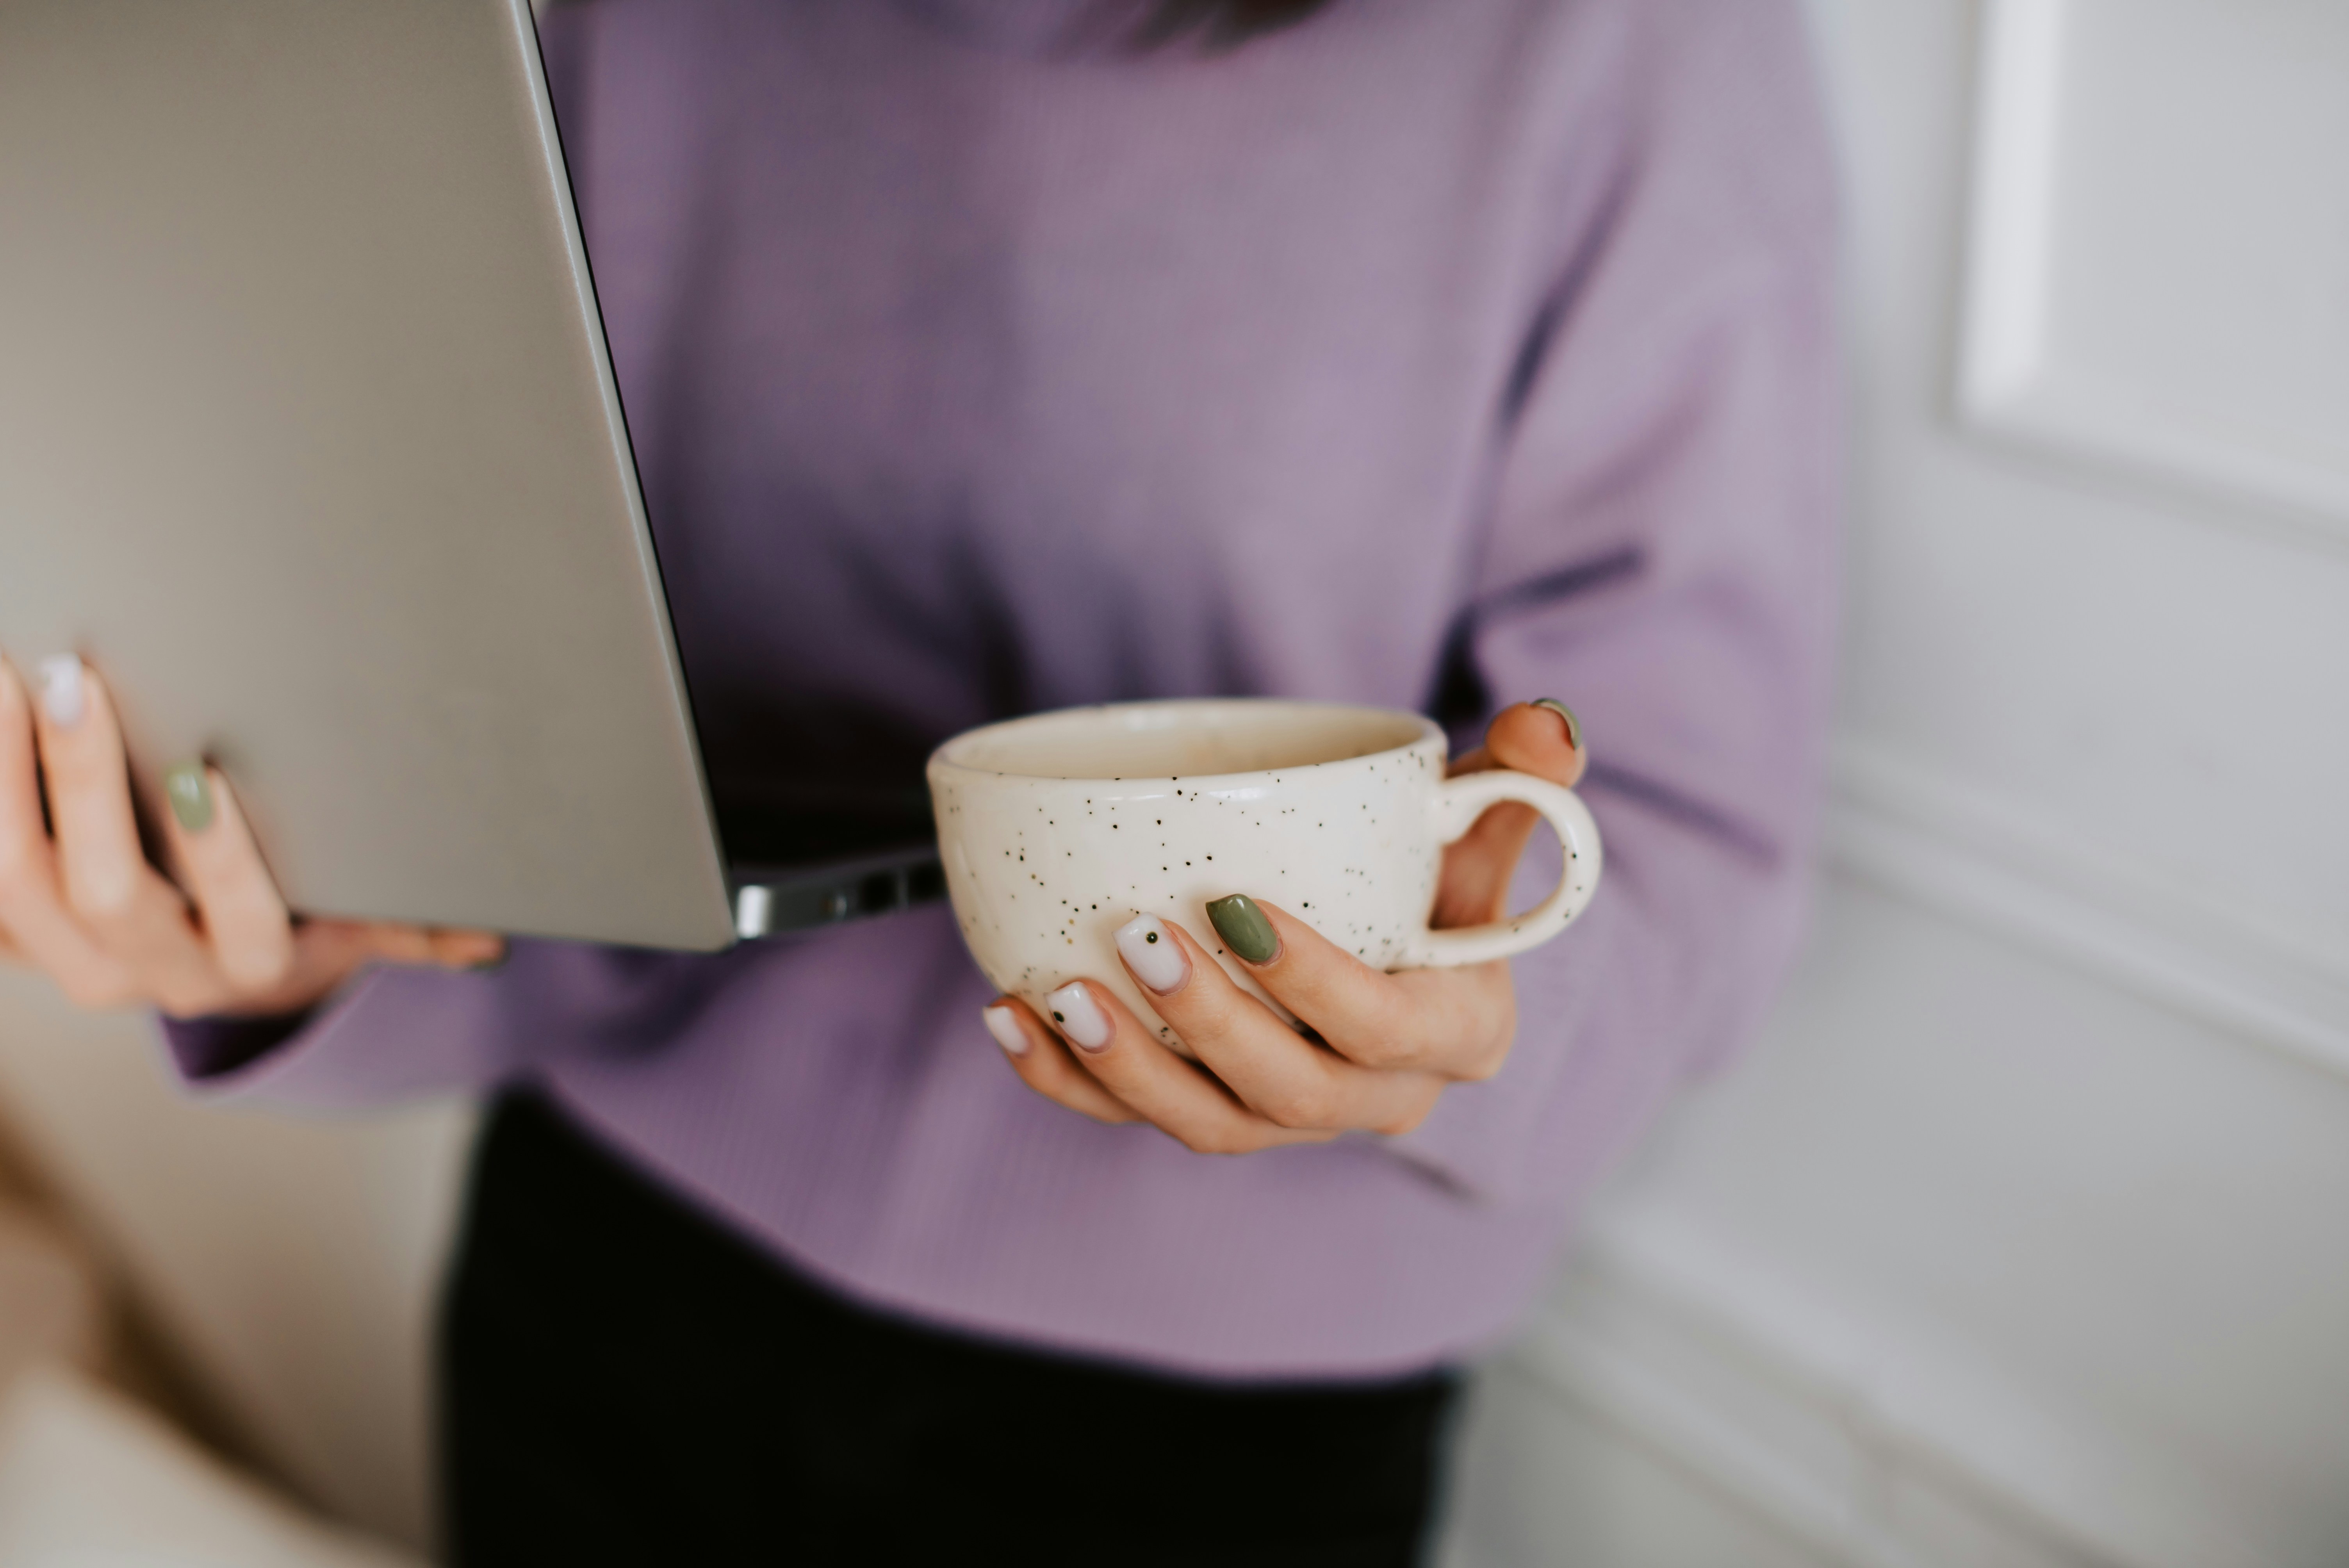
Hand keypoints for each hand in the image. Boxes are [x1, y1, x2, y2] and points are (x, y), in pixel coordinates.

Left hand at [0, 655, 501, 1018]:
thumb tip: (489, 938)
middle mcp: (157, 977)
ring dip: (3, 780)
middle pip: (108, 894)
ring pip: (14, 888)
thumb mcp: (361, 922)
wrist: (225, 976)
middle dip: (86, 783)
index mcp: (251, 963)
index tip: (200, 771)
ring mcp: (76, 964)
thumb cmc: (299, 915)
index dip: (218, 854)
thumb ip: (416, 925)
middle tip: (75, 680)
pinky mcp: (19, 942)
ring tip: (7, 682)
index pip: (237, 916)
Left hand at [982, 699, 1586, 1151]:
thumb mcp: (1476, 831)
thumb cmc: (1433, 881)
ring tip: (1059, 995)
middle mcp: (1377, 1099)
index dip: (1315, 986)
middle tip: (1144, 938)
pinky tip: (1008, 1019)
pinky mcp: (1215, 1116)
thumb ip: (1515, 784)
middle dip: (1210, 1025)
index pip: (1388, 1031)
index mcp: (1455, 1034)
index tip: (1240, 910)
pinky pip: (1132, 1122)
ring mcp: (1289, 1120)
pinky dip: (1064, 1082)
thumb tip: (1543, 729)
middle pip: (1292, 1096)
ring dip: (1125, 1070)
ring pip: (1208, 1125)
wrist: (1388, 947)